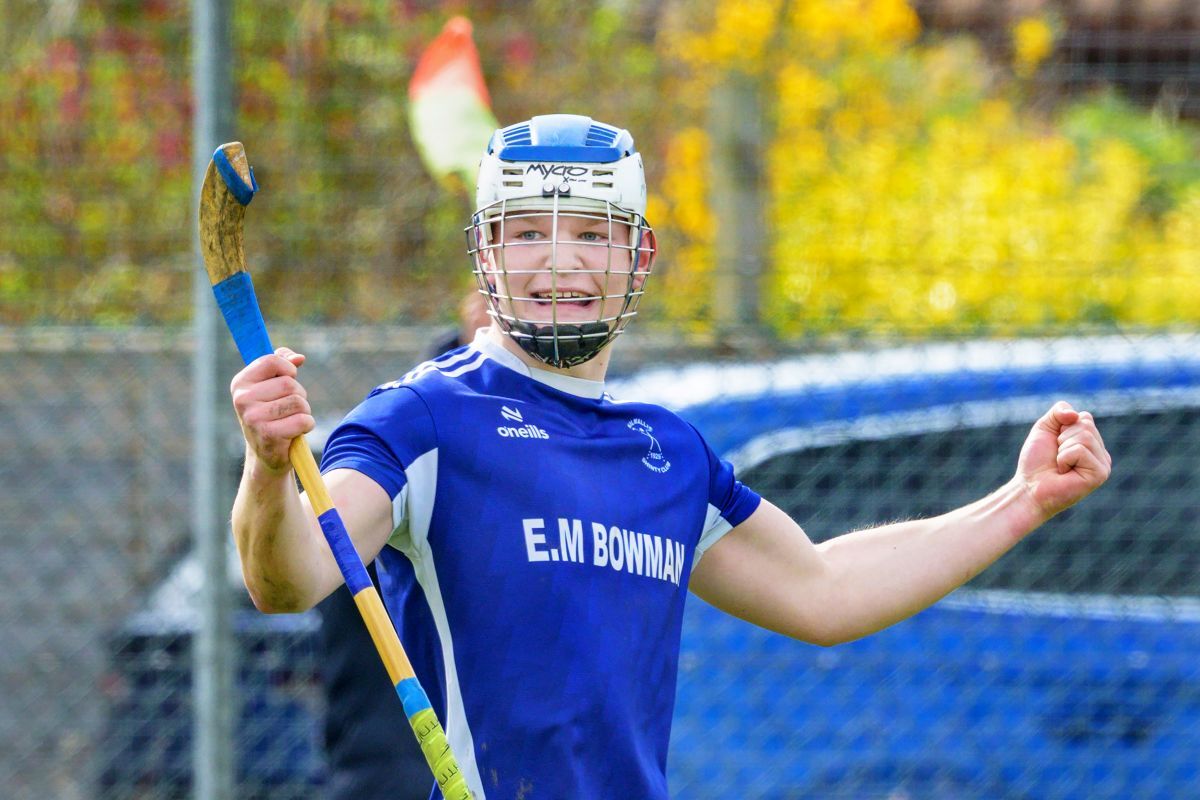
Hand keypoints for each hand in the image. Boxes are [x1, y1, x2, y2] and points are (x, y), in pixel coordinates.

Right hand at [230, 347, 314, 473]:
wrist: (267, 453)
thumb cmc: (272, 414)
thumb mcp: (272, 385)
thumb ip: (283, 364)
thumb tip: (299, 358)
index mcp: (241, 383)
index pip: (272, 360)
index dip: (288, 369)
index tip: (288, 379)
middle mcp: (242, 399)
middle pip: (290, 384)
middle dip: (299, 395)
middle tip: (289, 408)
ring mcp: (253, 417)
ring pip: (298, 402)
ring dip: (304, 411)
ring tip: (291, 420)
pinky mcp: (268, 434)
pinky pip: (303, 420)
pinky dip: (306, 425)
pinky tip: (295, 432)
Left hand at [1016, 401, 1111, 521]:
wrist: (1029, 487)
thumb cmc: (1037, 461)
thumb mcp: (1045, 428)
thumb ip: (1059, 411)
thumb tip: (1075, 414)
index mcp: (1092, 442)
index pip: (1084, 417)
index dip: (1062, 427)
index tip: (1055, 444)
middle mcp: (1101, 453)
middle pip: (1085, 425)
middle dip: (1062, 438)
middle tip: (1057, 457)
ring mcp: (1103, 465)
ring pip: (1084, 436)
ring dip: (1062, 450)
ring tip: (1060, 465)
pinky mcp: (1100, 474)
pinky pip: (1080, 450)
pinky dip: (1064, 458)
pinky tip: (1064, 472)